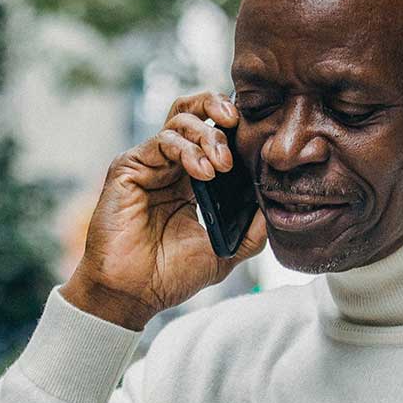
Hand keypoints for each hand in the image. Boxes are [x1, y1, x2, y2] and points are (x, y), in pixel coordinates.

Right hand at [60, 91, 266, 329]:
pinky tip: (204, 172)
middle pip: (191, 112)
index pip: (211, 133)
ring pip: (178, 121)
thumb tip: (275, 205)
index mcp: (190, 179)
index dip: (232, 125)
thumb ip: (251, 229)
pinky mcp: (127, 169)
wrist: (134, 294)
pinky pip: (160, 142)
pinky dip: (186, 150)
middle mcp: (167, 166)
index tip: (255, 131)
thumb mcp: (225, 251)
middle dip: (217, 108)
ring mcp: (147, 165)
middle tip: (238, 125)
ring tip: (222, 165)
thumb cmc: (171, 276)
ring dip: (207, 136)